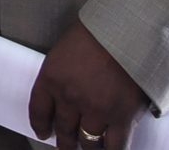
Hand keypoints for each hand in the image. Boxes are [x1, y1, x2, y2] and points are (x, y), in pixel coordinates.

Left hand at [28, 22, 145, 149]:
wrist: (130, 30)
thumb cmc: (100, 31)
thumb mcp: (67, 48)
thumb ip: (63, 72)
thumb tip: (66, 90)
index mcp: (51, 77)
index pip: (38, 111)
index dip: (40, 126)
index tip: (44, 133)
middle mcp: (70, 98)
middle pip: (63, 129)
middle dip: (65, 141)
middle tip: (67, 145)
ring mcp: (96, 110)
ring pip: (87, 141)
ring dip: (87, 148)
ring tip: (88, 149)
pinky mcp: (121, 117)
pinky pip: (115, 145)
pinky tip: (109, 149)